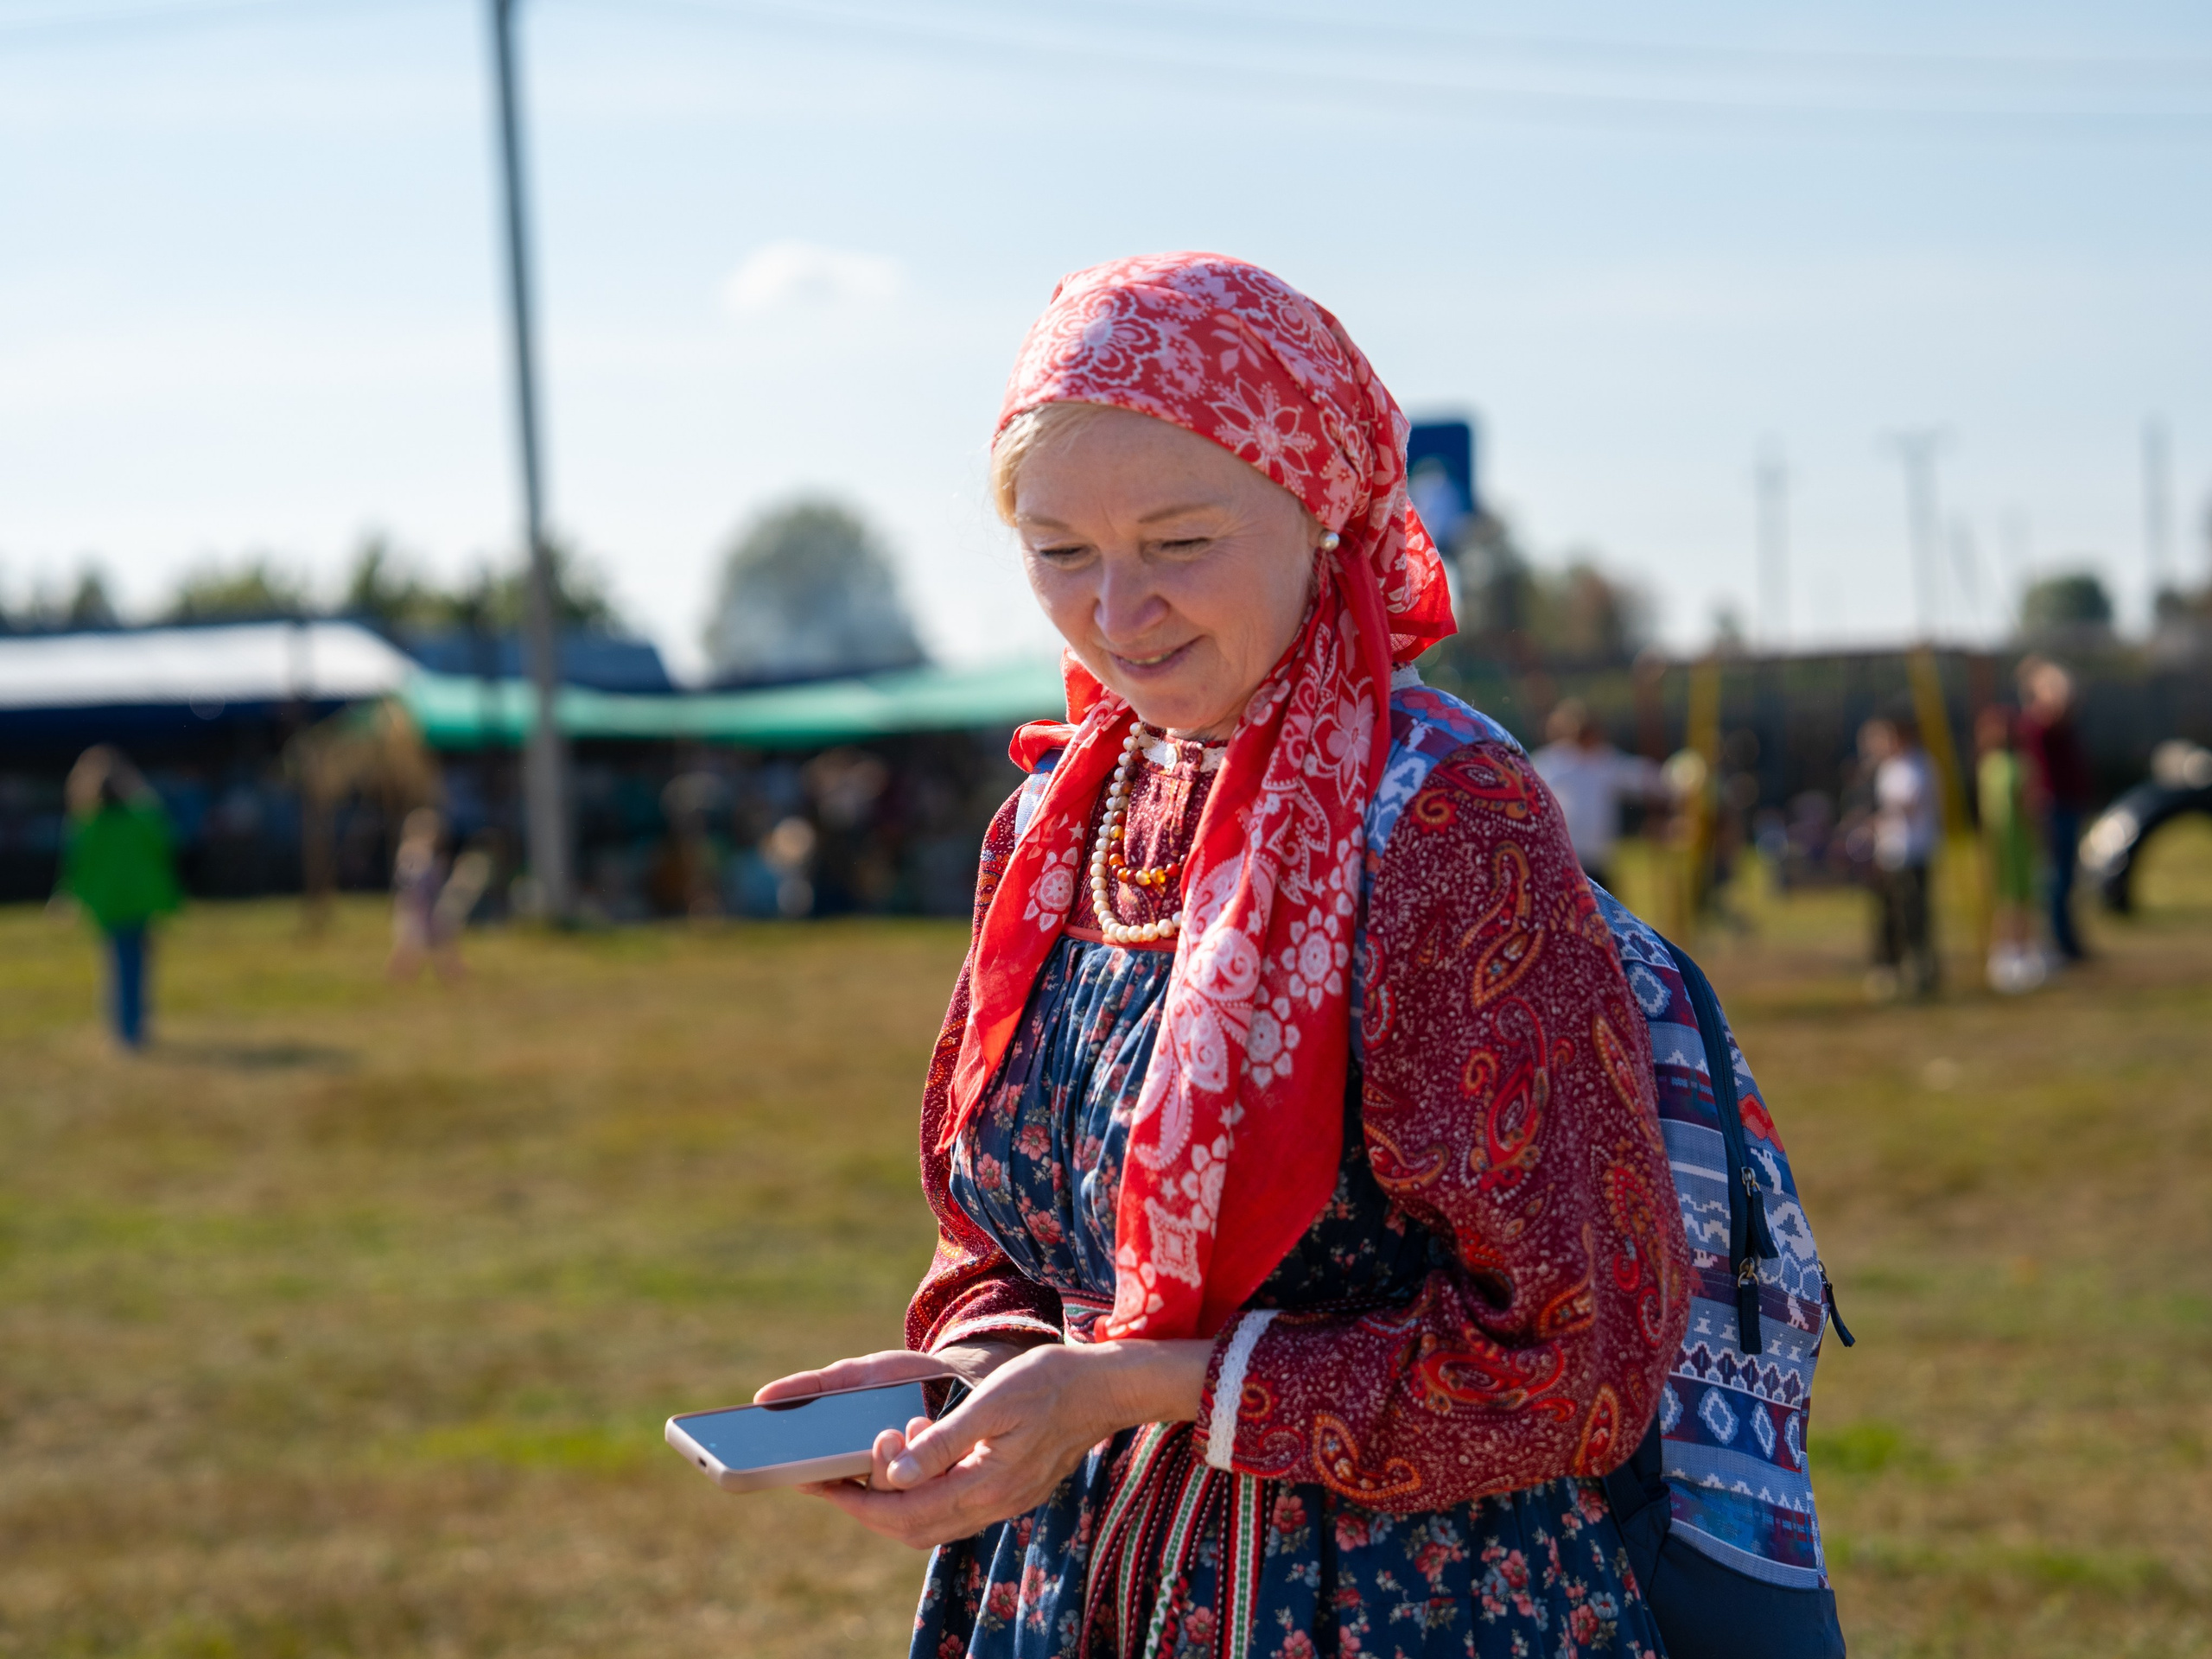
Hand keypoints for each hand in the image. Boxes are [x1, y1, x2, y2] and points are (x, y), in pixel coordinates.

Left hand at [802, 1338, 1211, 1550]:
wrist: (1106, 1388)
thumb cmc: (1050, 1382)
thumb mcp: (994, 1401)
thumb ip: (943, 1441)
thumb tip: (893, 1473)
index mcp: (984, 1485)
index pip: (903, 1511)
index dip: (857, 1501)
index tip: (820, 1482)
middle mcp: (991, 1505)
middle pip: (911, 1528)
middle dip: (864, 1507)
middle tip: (827, 1479)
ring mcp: (1003, 1503)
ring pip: (930, 1524)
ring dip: (891, 1504)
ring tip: (861, 1469)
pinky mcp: (1009, 1492)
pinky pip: (952, 1509)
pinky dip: (921, 1494)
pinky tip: (915, 1458)